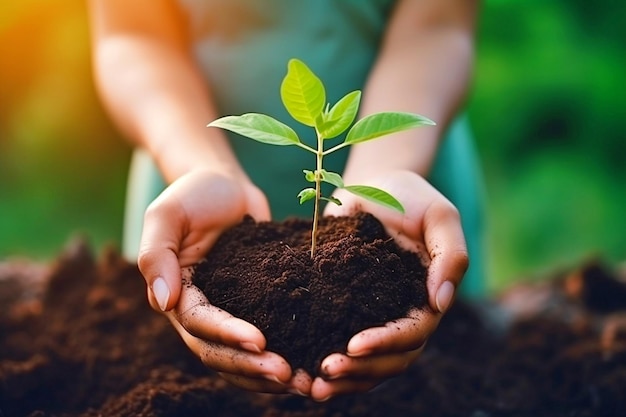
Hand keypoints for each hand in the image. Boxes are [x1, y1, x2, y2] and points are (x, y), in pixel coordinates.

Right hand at [137, 169, 311, 394]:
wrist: (225, 185)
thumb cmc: (194, 195)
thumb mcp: (167, 214)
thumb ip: (156, 254)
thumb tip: (162, 301)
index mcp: (177, 294)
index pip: (199, 324)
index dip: (227, 336)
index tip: (260, 342)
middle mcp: (202, 311)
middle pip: (221, 351)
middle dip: (252, 366)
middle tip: (288, 374)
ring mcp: (231, 311)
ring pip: (244, 355)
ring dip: (269, 373)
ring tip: (305, 382)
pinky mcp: (258, 305)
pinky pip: (270, 335)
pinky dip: (287, 352)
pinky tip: (313, 362)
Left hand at [314, 169, 468, 399]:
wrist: (372, 186)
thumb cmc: (409, 197)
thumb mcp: (439, 215)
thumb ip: (451, 255)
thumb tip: (440, 302)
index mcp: (426, 298)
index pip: (412, 334)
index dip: (386, 343)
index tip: (353, 345)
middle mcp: (401, 314)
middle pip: (389, 360)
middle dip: (359, 371)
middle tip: (324, 372)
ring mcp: (373, 316)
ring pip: (366, 363)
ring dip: (343, 378)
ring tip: (311, 385)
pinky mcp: (345, 309)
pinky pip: (338, 342)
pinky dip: (323, 357)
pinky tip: (300, 366)